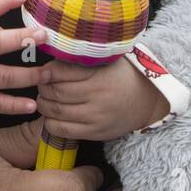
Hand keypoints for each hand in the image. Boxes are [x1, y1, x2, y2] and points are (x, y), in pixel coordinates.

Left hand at [35, 54, 168, 140]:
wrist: (149, 100)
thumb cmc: (125, 76)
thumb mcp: (108, 60)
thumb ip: (83, 59)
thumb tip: (53, 59)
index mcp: (99, 74)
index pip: (62, 72)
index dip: (47, 71)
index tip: (44, 71)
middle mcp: (97, 96)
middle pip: (57, 92)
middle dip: (43, 88)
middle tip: (41, 84)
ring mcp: (96, 116)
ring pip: (56, 111)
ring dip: (44, 105)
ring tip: (45, 98)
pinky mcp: (95, 132)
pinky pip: (63, 130)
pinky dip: (50, 122)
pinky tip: (51, 115)